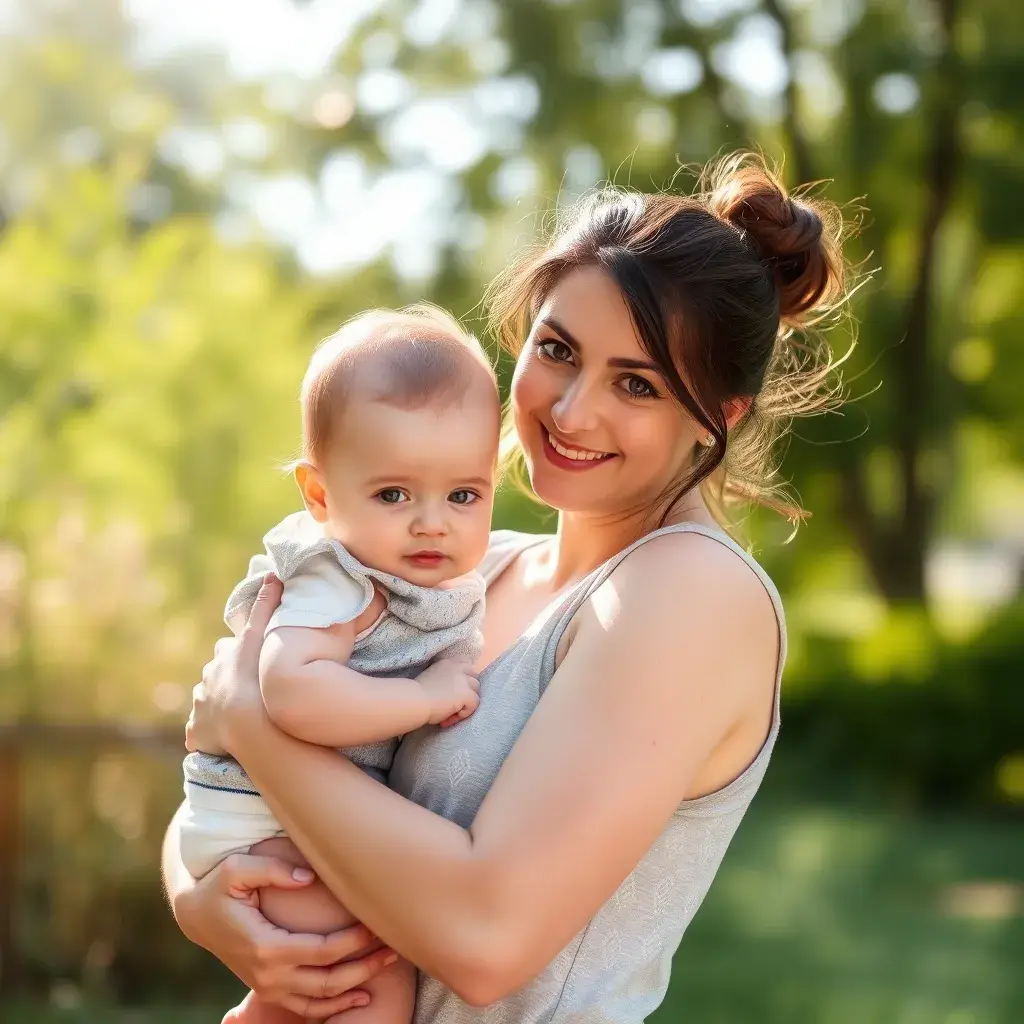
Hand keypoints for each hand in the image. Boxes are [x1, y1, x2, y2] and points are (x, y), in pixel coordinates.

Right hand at [173, 852, 396, 1018]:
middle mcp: (268, 975)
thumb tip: (308, 876)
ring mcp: (268, 987)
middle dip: (365, 967)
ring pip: (320, 1001)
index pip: (321, 951)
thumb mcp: (236, 869)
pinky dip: (333, 1008)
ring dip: (355, 988)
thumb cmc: (220, 886)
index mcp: (264, 947)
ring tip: (386, 966)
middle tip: (395, 949)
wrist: (198, 915)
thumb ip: (271, 870)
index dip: (353, 941)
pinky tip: (360, 994)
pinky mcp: (268, 990)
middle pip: (327, 981)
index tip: (377, 924)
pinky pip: (305, 1010)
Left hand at [185, 574, 282, 756]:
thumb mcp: (263, 635)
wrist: (247, 721)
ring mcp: (200, 708)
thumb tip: (273, 575)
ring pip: (209, 705)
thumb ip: (267, 606)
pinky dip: (209, 735)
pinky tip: (224, 739)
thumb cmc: (257, 676)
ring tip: (242, 717)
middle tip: (252, 690)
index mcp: (220, 658)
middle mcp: (205, 681)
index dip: (241, 655)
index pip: (229, 652)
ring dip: (221, 709)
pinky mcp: (197, 734)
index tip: (255, 662)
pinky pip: (201, 734)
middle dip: (229, 682)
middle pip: (217, 678)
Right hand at [417, 658, 479, 726]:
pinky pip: (474, 704)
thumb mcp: (431, 679)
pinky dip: (464, 713)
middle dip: (469, 689)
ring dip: (467, 702)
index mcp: (447, 663)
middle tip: (456, 703)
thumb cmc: (415, 694)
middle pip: (475, 676)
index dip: (465, 675)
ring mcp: (463, 680)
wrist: (413, 701)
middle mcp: (457, 668)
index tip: (457, 688)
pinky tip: (449, 718)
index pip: (465, 662)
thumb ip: (443, 680)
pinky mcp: (466, 693)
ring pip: (476, 691)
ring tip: (451, 713)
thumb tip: (450, 693)